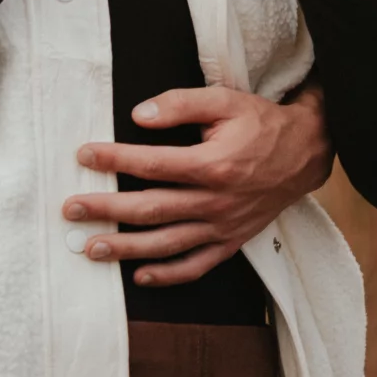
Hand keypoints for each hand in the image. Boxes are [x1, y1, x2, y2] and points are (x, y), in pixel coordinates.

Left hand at [63, 83, 333, 282]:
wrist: (305, 153)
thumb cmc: (260, 122)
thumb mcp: (224, 100)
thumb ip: (180, 104)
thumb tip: (138, 115)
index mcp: (211, 165)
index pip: (151, 164)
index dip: (114, 158)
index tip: (82, 155)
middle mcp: (215, 201)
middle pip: (151, 209)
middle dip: (106, 210)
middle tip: (70, 210)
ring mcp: (223, 226)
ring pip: (167, 243)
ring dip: (127, 248)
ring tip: (91, 249)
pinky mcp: (232, 241)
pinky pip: (197, 265)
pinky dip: (168, 274)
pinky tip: (140, 276)